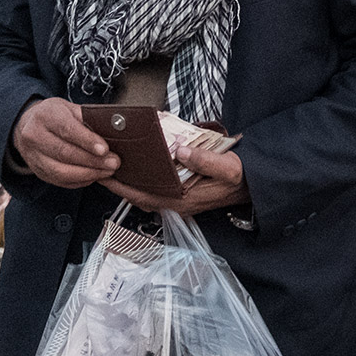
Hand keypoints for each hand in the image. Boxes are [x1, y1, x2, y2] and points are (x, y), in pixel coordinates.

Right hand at [13, 98, 120, 188]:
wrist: (28, 126)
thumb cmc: (55, 116)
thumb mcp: (70, 108)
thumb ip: (88, 119)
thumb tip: (112, 131)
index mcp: (45, 116)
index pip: (67, 130)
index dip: (87, 141)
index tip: (105, 149)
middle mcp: (34, 136)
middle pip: (65, 153)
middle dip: (93, 161)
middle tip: (113, 163)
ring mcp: (34, 157)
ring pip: (61, 171)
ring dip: (88, 174)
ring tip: (107, 171)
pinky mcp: (38, 172)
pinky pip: (61, 181)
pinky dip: (80, 181)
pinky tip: (94, 176)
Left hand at [108, 142, 248, 217]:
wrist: (255, 185)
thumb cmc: (241, 177)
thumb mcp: (228, 167)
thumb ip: (205, 160)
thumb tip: (180, 151)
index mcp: (183, 200)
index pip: (143, 195)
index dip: (121, 186)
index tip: (103, 174)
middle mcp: (178, 204)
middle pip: (140, 196)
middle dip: (119, 184)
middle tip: (100, 167)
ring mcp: (180, 201)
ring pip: (147, 193)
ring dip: (130, 183)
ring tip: (115, 166)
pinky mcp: (184, 195)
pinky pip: (157, 189)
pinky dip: (144, 180)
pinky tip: (140, 168)